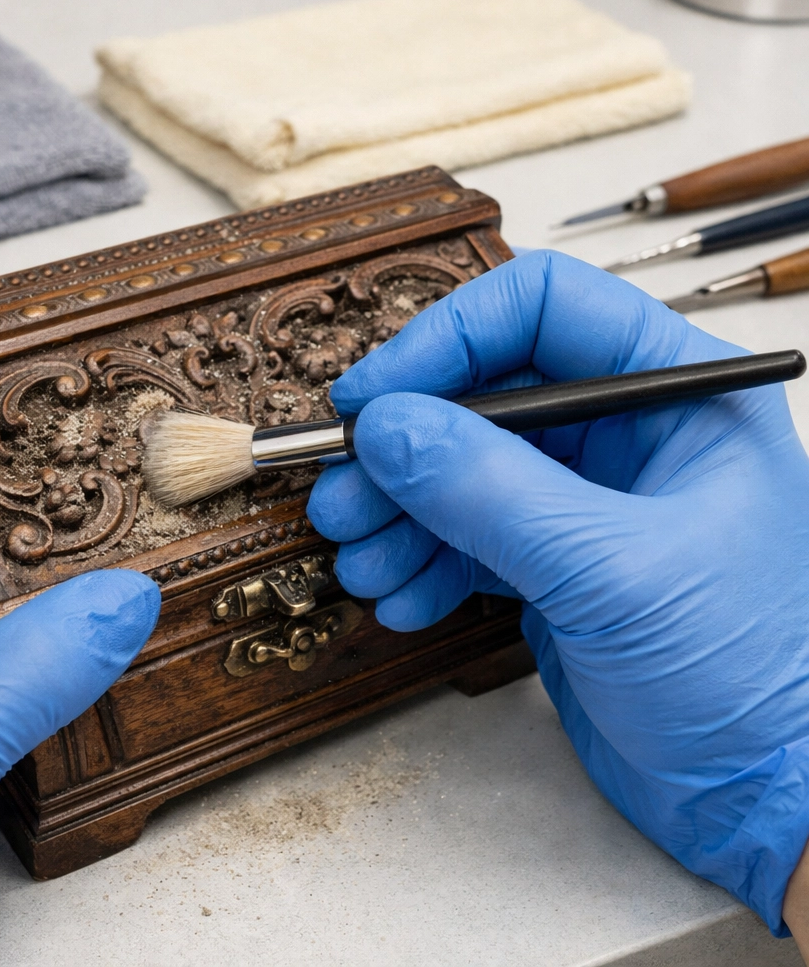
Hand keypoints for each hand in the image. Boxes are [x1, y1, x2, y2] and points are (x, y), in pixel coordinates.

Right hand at [307, 250, 808, 935]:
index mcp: (676, 393)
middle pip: (484, 395)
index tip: (373, 398)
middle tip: (342, 497)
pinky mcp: (553, 563)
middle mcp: (627, 433)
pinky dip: (423, 563)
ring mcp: (585, 500)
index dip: (446, 340)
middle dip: (405, 448)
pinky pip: (466, 537)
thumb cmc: (751, 678)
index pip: (543, 309)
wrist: (766, 799)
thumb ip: (492, 492)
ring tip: (361, 561)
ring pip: (463, 471)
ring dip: (399, 513)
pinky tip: (402, 599)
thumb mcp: (613, 572)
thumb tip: (387, 427)